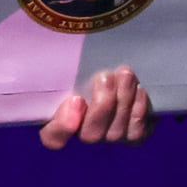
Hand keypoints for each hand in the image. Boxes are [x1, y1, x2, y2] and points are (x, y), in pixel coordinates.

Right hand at [39, 65, 155, 147]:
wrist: (124, 65)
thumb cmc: (91, 59)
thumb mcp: (74, 62)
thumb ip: (59, 63)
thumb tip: (46, 49)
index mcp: (59, 116)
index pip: (53, 136)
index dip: (63, 125)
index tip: (75, 100)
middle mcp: (84, 132)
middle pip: (90, 135)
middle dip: (102, 104)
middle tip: (106, 76)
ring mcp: (109, 137)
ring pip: (115, 133)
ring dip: (122, 100)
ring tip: (125, 74)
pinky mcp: (132, 136)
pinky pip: (135, 133)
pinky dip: (138, 109)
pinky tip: (140, 90)